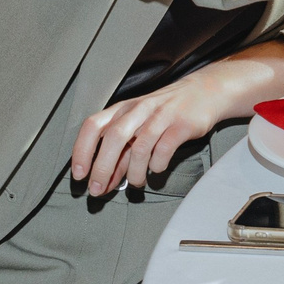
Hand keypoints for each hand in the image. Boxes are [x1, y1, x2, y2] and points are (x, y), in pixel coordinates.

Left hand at [71, 51, 283, 195]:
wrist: (204, 92)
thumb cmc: (166, 113)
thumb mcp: (139, 127)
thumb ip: (122, 154)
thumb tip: (104, 182)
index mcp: (123, 109)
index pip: (93, 126)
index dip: (82, 151)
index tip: (79, 175)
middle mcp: (138, 110)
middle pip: (113, 138)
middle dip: (102, 168)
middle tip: (97, 191)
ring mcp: (161, 115)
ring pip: (139, 147)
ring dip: (134, 172)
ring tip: (136, 183)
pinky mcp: (181, 124)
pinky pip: (164, 149)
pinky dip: (157, 165)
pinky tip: (157, 169)